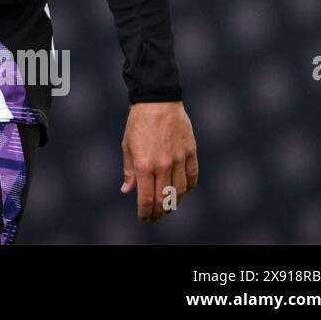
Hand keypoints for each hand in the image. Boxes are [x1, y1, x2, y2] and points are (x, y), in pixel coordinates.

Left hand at [121, 101, 196, 222]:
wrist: (158, 101)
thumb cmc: (139, 123)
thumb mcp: (127, 146)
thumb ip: (129, 171)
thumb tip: (127, 191)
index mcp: (144, 164)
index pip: (146, 198)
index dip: (145, 212)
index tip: (144, 218)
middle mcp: (163, 165)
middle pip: (164, 199)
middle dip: (159, 213)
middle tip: (155, 217)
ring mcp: (179, 159)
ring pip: (181, 192)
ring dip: (174, 203)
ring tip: (168, 207)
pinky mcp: (191, 153)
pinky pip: (193, 178)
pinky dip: (188, 189)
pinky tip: (182, 192)